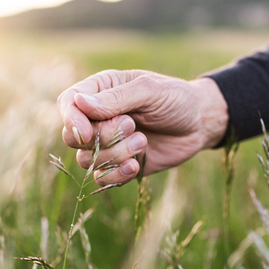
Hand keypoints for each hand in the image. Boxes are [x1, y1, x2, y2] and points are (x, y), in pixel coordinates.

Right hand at [57, 70, 228, 185]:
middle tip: (131, 125)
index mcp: (101, 90)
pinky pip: (102, 178)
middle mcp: (98, 117)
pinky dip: (116, 175)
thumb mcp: (150, 91)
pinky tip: (135, 166)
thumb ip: (116, 98)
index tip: (87, 133)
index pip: (68, 103)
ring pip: (87, 160)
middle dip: (101, 137)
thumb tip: (79, 103)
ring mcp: (107, 143)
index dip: (71, 120)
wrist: (200, 124)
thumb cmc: (176, 99)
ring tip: (143, 142)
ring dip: (114, 155)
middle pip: (72, 136)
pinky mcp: (119, 164)